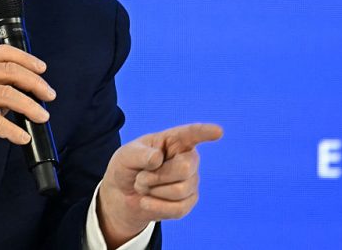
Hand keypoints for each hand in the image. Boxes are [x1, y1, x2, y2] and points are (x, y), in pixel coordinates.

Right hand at [0, 45, 55, 187]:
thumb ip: (1, 87)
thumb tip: (32, 89)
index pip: (3, 52)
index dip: (27, 59)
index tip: (42, 70)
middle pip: (10, 70)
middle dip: (35, 83)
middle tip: (49, 95)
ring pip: (8, 94)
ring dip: (30, 106)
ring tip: (42, 116)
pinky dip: (14, 130)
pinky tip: (23, 137)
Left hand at [97, 123, 222, 247]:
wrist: (123, 196)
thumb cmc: (127, 168)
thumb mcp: (125, 156)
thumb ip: (139, 154)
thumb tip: (158, 159)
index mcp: (174, 140)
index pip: (192, 134)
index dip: (205, 132)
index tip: (218, 131)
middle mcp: (188, 158)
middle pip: (184, 168)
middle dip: (157, 176)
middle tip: (142, 177)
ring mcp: (191, 180)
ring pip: (180, 190)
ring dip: (153, 191)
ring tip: (144, 187)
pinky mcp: (189, 201)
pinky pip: (178, 209)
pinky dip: (157, 207)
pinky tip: (147, 202)